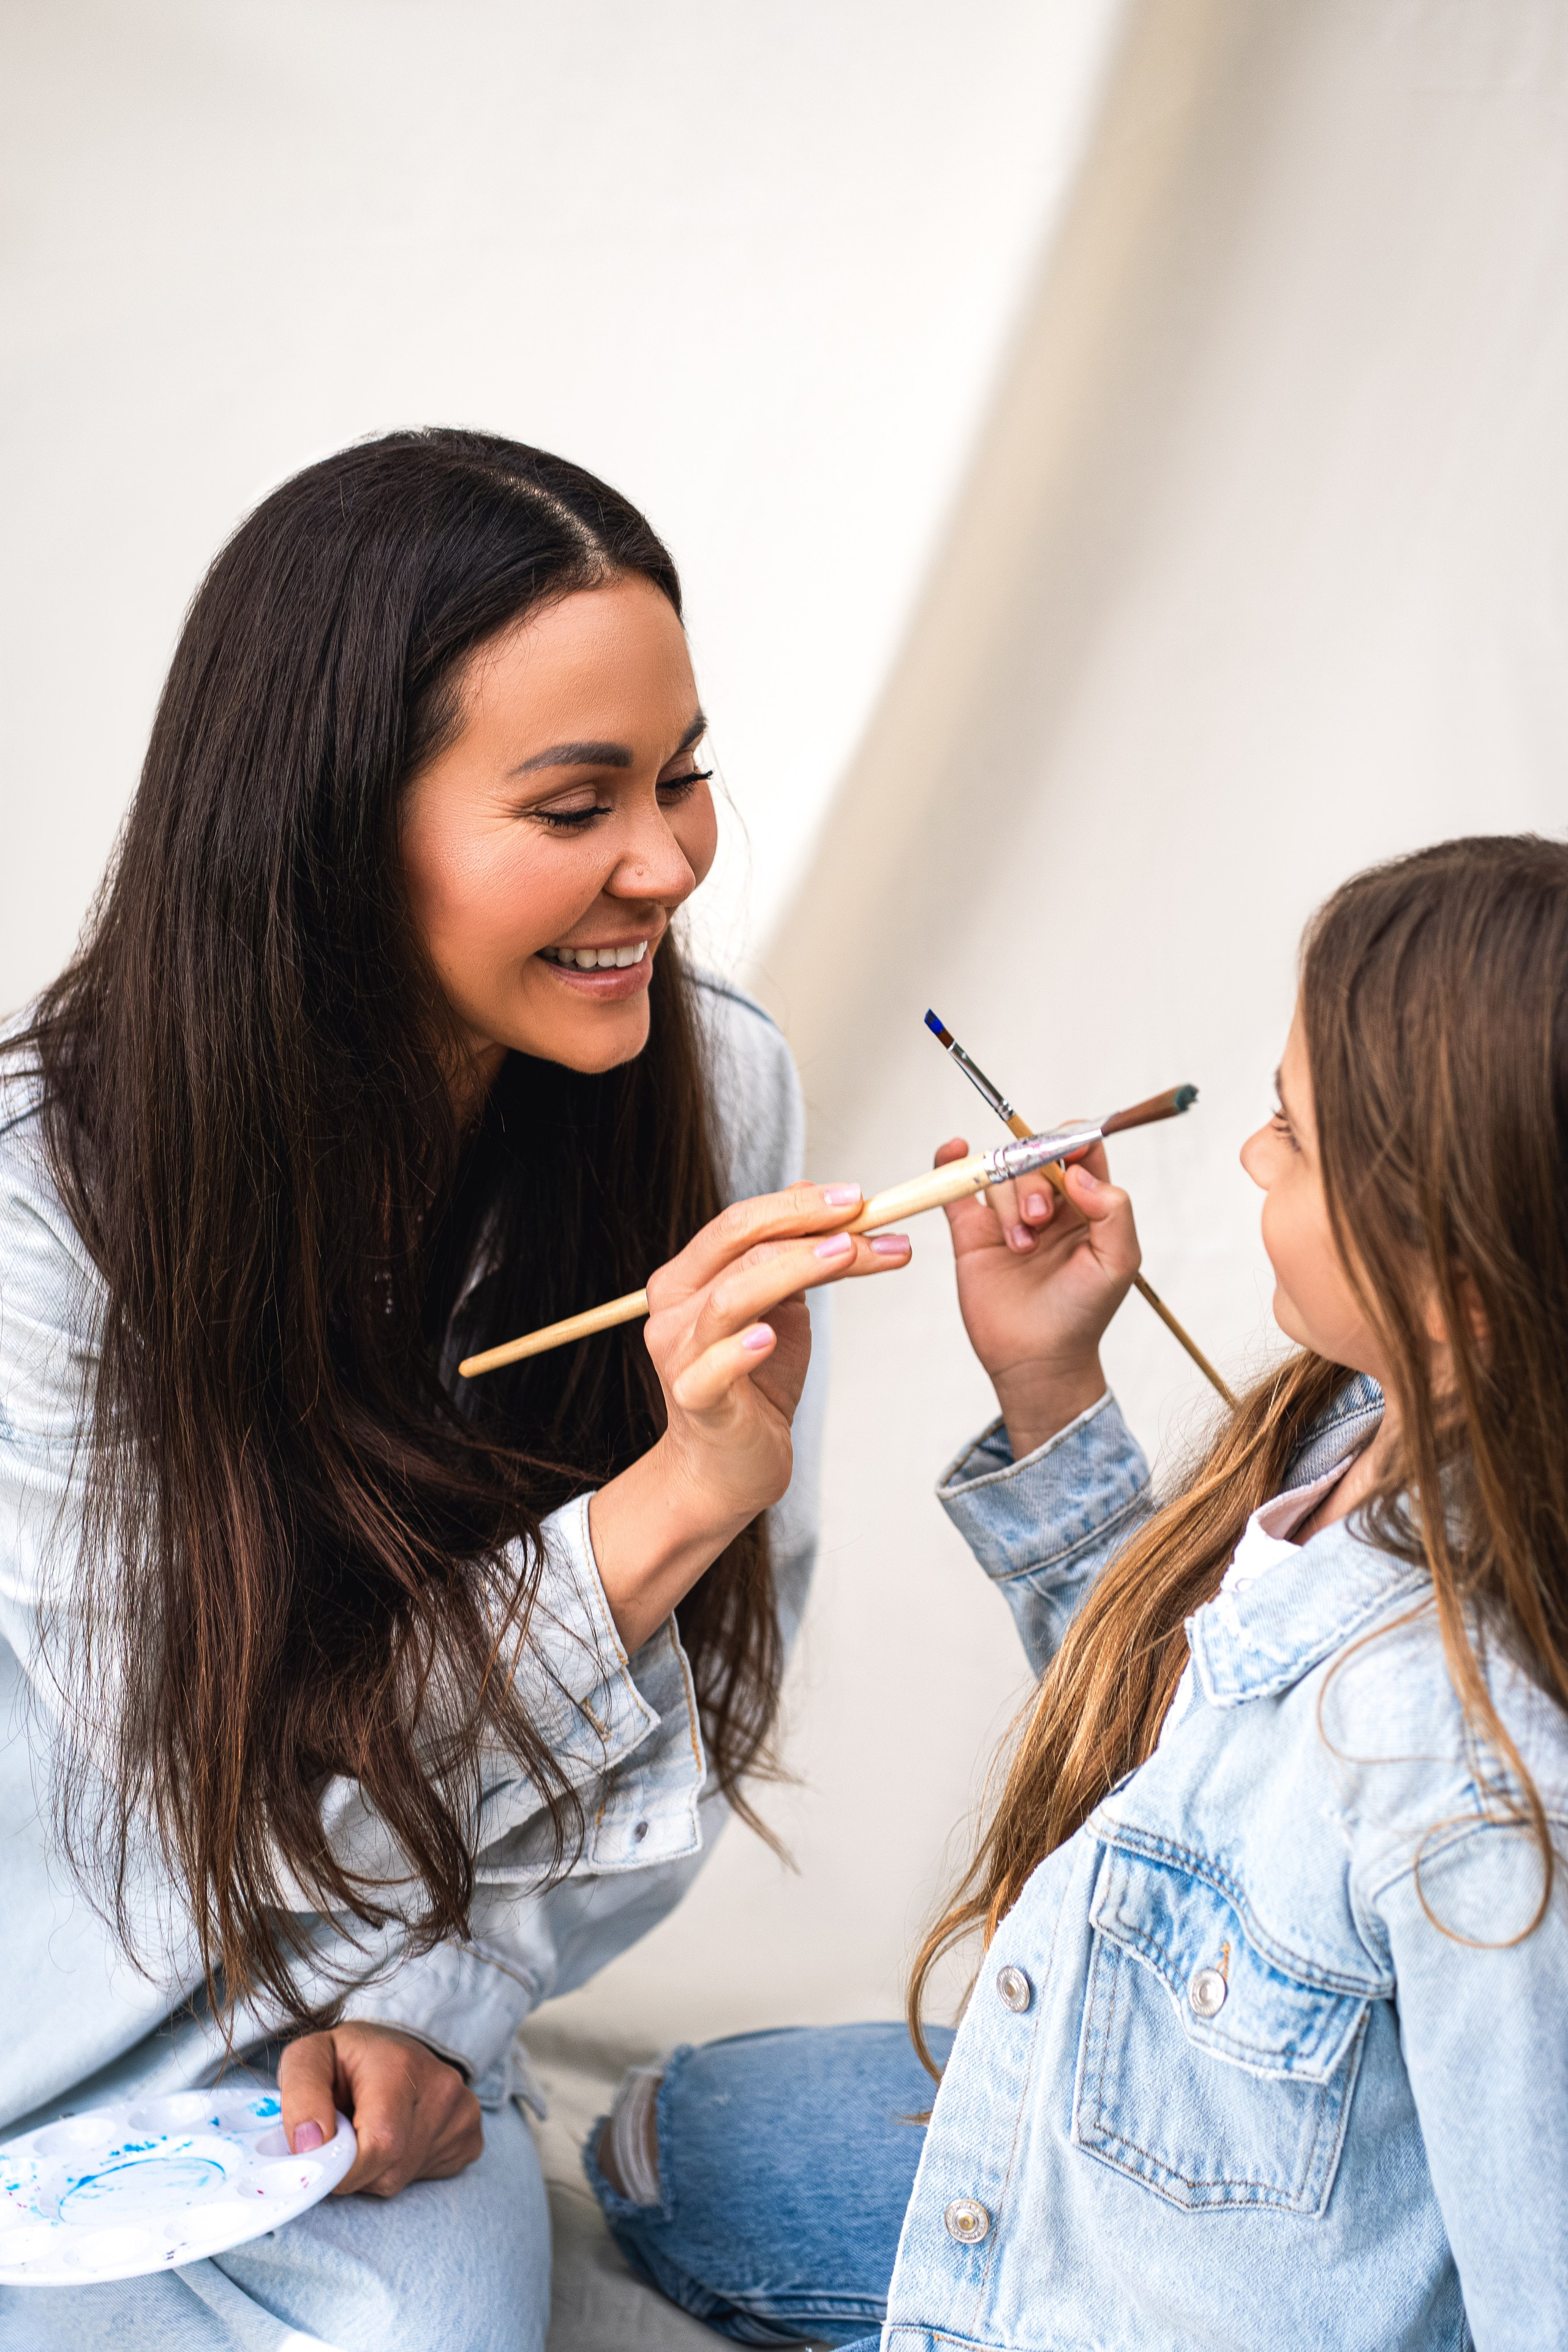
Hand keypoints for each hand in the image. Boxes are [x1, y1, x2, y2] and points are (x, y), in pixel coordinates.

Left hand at [278, 2021, 482, 2197]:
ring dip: (373, 2171)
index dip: (341, 2167)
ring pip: (402, 2178)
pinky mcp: (470, 2135)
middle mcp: (443, 2088)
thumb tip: (311, 2148)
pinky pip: (425, 2178)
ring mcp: (463, 2113)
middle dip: (353, 2169)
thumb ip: (300, 2099)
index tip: (319, 2159)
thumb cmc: (343, 2057)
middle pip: (389, 2169)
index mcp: (401, 2065)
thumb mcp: (307, 2058)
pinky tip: (395, 2138)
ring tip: (367, 2133)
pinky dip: (400, 2169)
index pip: (379, 2145)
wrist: (389, 2048)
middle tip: (342, 2138)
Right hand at [589, 1181, 909, 1648]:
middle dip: (805, 1226)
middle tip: (865, 1219)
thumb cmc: (754, 1386)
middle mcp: (674, 1309)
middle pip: (737, 1247)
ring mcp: (679, 1354)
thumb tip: (819, 1197)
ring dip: (793, 1269)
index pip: (739, 1222)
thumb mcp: (779, 1310)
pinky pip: (713, 1369)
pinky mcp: (694, 1400)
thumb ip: (789, 1258)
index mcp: (688, 1278)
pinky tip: (770, 1336)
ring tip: (846, 1255)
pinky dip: (741, 1349)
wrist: (727, 1467)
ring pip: (732, 1297)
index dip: (798, 1204)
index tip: (858, 1198)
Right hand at [937, 1134, 1139, 1458]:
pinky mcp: (972, 1231)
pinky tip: (955, 1150)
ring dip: (1008, 1203)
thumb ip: (1113, 1211)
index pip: (1080, 1152)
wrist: (1037, 1360)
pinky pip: (958, 1185)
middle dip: (1034, 1183)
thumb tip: (1077, 1172)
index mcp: (1086, 1206)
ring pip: (999, 1174)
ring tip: (1019, 1247)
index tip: (1065, 1155)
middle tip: (1039, 1220)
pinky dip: (952, 1162)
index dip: (1071, 1142)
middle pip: (1033, 1159)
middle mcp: (1047, 1204)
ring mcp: (1006, 1216)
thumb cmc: (1082, 1314)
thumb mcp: (1118, 1262)